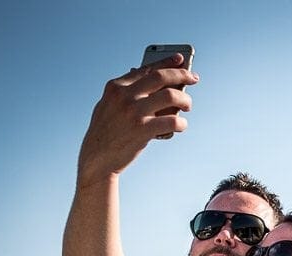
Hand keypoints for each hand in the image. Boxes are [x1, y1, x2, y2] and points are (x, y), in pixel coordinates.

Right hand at [77, 54, 198, 187]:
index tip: (181, 59)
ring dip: (185, 100)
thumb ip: (124, 91)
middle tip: (194, 78)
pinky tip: (181, 126)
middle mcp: (124, 96)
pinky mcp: (143, 130)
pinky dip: (181, 123)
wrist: (97, 158)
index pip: (146, 69)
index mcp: (116, 87)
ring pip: (172, 96)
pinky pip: (173, 121)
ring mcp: (134, 112)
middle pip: (161, 77)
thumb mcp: (108, 105)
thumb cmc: (106, 132)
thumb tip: (141, 74)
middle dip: (182, 75)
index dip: (166, 62)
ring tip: (187, 106)